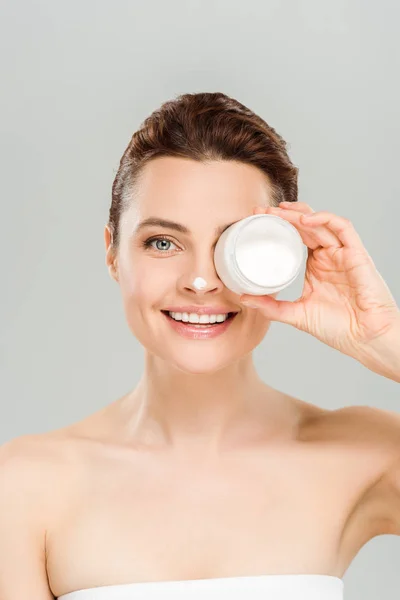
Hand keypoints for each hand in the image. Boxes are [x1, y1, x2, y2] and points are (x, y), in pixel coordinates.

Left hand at [240, 202, 399, 364]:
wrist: (365, 340)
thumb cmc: (338, 329)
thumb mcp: (296, 315)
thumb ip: (271, 307)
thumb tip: (244, 299)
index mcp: (316, 266)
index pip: (295, 236)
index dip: (277, 225)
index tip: (255, 219)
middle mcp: (329, 256)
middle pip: (306, 225)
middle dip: (283, 214)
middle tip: (260, 210)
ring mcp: (343, 254)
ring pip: (321, 222)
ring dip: (299, 213)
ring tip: (277, 211)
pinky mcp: (357, 254)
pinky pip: (343, 228)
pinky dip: (324, 219)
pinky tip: (305, 220)